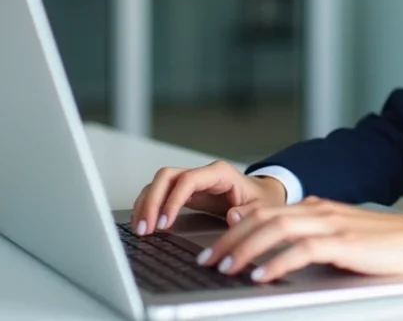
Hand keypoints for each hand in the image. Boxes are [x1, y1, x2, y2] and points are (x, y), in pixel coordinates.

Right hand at [130, 160, 287, 233]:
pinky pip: (161, 193)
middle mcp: (202, 174)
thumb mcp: (262, 208)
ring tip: (140, 229)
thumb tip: (232, 216)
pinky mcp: (185, 192)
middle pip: (167, 177)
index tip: (164, 222)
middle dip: (152, 201)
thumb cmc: (261, 200)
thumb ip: (249, 212)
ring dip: (146, 204)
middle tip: (145, 228)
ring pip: (159, 183)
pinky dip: (149, 206)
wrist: (262, 196)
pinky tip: (143, 222)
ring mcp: (191, 181)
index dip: (173, 200)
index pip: (188, 180)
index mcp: (220, 173)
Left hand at [196, 196, 402, 282]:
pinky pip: (302, 250)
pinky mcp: (343, 243)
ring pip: (275, 231)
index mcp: (314, 208)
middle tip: (206, 260)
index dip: (234, 228)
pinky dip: (277, 263)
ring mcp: (330, 224)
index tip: (212, 246)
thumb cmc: (380, 243)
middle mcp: (318, 211)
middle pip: (262, 219)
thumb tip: (273, 246)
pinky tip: (261, 276)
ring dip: (245, 250)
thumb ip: (307, 235)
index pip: (264, 212)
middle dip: (229, 240)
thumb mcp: (336, 234)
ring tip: (225, 268)